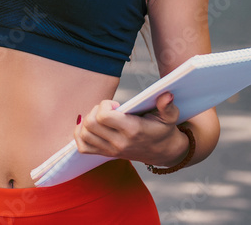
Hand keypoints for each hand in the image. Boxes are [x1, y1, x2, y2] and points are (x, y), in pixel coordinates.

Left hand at [73, 92, 188, 166]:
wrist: (164, 152)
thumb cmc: (164, 130)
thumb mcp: (169, 117)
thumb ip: (167, 106)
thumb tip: (166, 94)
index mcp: (132, 130)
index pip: (103, 117)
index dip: (105, 105)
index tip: (115, 104)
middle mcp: (119, 142)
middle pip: (90, 124)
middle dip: (95, 110)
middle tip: (107, 109)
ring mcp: (111, 150)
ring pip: (84, 134)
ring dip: (87, 121)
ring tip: (100, 117)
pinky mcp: (106, 154)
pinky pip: (83, 148)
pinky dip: (81, 135)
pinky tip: (91, 127)